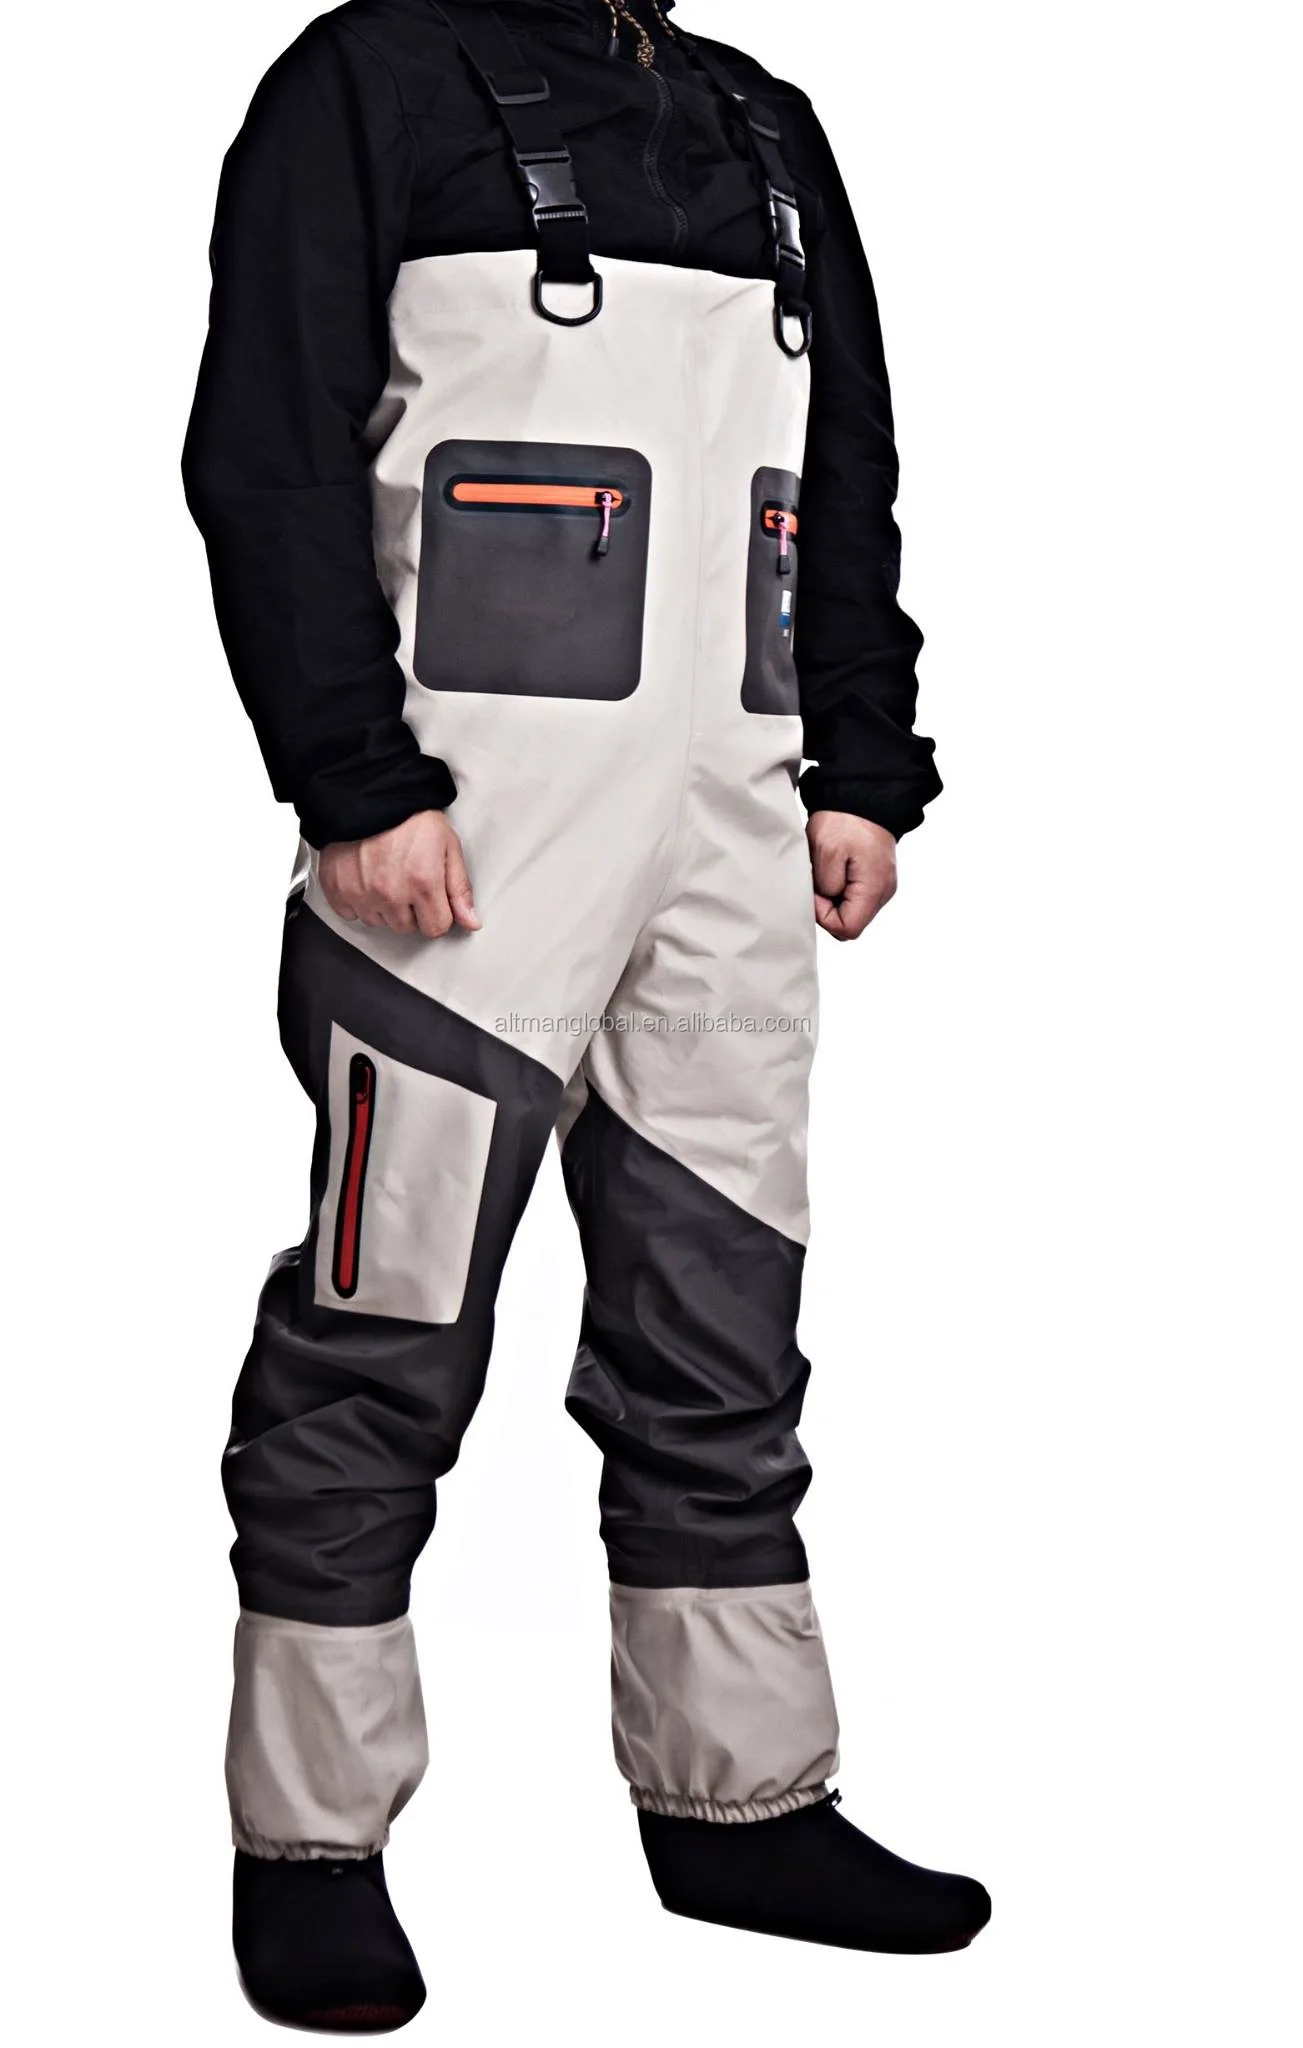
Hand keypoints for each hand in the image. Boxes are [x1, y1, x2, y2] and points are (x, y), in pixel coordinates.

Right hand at [318, 810, 480, 938]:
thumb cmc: (409, 815)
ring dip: (384, 906)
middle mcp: (391, 893)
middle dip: (411, 910)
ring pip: (379, 922)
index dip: (437, 913)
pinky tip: (364, 879)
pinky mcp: (337, 890)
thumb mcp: (447, 845)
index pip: (436, 928)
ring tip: (385, 875)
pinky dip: (358, 901)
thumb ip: (459, 889)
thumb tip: (471, 922)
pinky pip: (350, 914)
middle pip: (407, 927)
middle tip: (406, 879)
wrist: (367, 793)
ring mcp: (362, 894)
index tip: (432, 899)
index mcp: (422, 883)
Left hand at [807, 811, 896, 939]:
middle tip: (818, 881)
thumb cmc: (846, 819)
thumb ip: (826, 887)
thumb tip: (827, 902)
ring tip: (826, 871)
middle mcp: (883, 892)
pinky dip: (840, 888)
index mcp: (874, 889)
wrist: (863, 795)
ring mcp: (881, 886)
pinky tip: (834, 869)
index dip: (824, 917)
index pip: (848, 929)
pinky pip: (855, 896)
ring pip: (851, 910)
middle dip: (828, 909)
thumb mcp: (825, 852)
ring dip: (833, 898)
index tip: (816, 892)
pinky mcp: (875, 878)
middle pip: (851, 923)